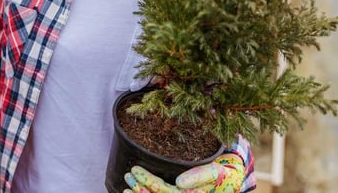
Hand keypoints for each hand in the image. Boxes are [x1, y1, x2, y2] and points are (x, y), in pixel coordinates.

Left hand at [124, 154, 244, 192]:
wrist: (233, 178)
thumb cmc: (224, 173)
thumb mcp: (216, 171)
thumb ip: (200, 175)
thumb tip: (179, 182)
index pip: (166, 192)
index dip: (149, 182)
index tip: (134, 169)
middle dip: (141, 191)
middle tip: (127, 177)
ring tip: (126, 189)